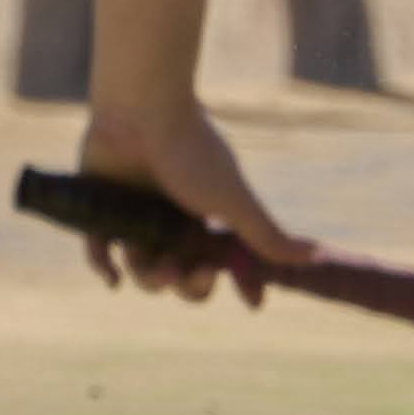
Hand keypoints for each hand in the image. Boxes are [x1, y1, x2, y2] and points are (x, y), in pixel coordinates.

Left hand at [71, 98, 322, 301]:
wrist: (142, 112)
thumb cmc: (192, 154)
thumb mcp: (233, 201)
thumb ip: (266, 235)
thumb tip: (316, 256)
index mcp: (205, 217)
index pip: (223, 263)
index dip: (238, 283)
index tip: (253, 302)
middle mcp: (170, 220)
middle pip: (181, 275)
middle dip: (190, 285)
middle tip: (190, 270)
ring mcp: (134, 216)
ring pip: (142, 268)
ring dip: (152, 278)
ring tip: (157, 264)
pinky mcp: (99, 209)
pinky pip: (97, 250)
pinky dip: (103, 266)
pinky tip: (113, 278)